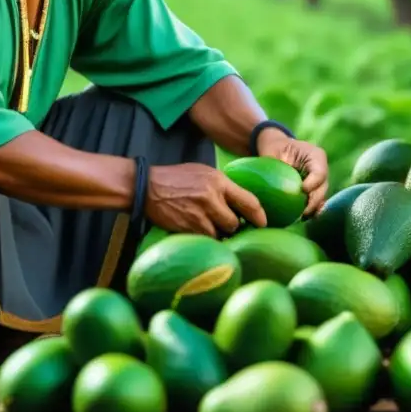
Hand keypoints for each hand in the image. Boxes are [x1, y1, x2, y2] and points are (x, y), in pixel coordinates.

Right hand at [145, 163, 267, 237]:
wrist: (147, 187)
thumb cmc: (176, 179)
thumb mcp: (203, 173)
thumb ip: (222, 186)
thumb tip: (240, 202)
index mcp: (219, 181)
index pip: (249, 201)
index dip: (259, 216)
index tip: (263, 223)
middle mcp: (212, 197)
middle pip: (235, 222)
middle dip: (231, 226)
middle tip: (225, 224)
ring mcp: (201, 214)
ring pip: (221, 233)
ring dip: (217, 233)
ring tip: (206, 224)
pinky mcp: (189, 227)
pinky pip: (206, 239)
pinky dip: (205, 237)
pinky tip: (196, 229)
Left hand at [257, 129, 328, 218]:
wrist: (277, 149)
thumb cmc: (274, 148)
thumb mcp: (273, 151)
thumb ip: (274, 165)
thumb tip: (272, 183)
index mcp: (315, 155)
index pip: (319, 172)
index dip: (313, 183)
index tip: (303, 190)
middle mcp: (321, 168)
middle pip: (323, 187)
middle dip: (314, 201)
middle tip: (303, 212)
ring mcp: (319, 180)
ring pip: (321, 197)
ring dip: (313, 208)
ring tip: (303, 217)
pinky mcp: (314, 190)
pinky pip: (315, 202)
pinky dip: (310, 210)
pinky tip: (301, 219)